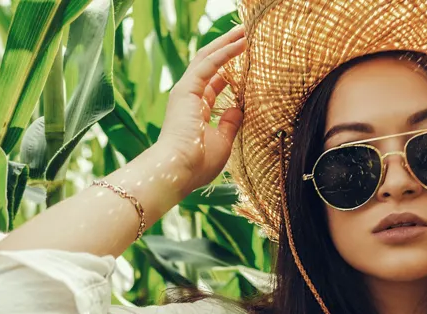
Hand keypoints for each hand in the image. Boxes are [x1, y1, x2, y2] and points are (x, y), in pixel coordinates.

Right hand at [153, 22, 246, 194]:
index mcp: (197, 111)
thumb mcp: (222, 142)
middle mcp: (189, 97)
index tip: (249, 59)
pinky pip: (209, 63)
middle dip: (228, 48)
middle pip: (211, 65)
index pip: (214, 83)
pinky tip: (242, 41)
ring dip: (228, 42)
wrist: (177, 170)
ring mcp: (185, 92)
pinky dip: (226, 51)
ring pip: (208, 58)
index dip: (231, 70)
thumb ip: (230, 124)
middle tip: (247, 33)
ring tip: (246, 29)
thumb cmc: (197, 163)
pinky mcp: (186, 89)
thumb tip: (239, 109)